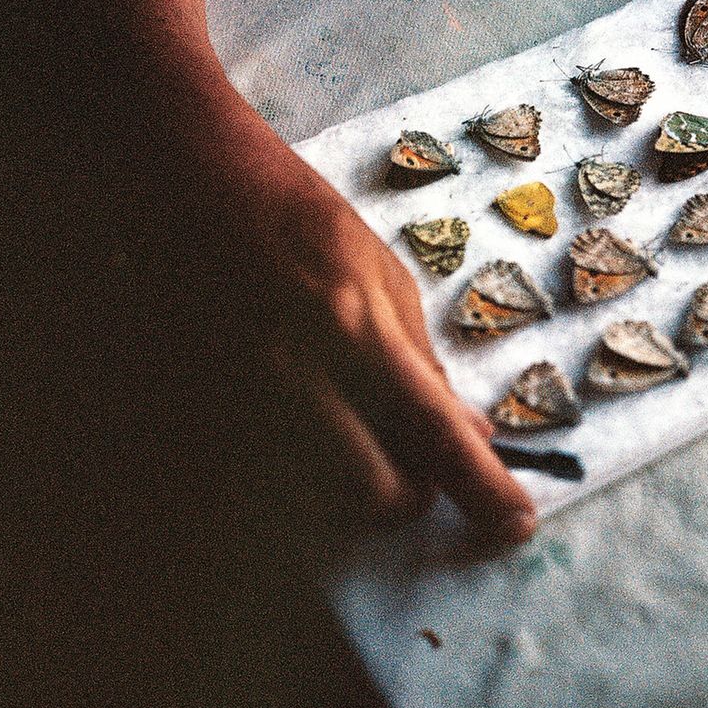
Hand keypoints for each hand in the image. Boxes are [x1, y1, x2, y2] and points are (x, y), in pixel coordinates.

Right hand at [167, 80, 539, 549]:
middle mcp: (296, 378)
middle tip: (415, 468)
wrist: (191, 183)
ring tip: (350, 429)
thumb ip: (421, 357)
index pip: (435, 432)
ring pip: (315, 501)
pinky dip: (290, 466)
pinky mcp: (196, 418)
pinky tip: (294, 414)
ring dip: (348, 483)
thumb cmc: (295, 215)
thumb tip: (469, 431)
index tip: (517, 524)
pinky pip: (257, 478)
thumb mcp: (380, 271)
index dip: (484, 489)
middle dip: (408, 496)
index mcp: (355, 329)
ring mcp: (239, 405)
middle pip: (374, 494)